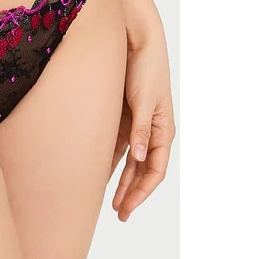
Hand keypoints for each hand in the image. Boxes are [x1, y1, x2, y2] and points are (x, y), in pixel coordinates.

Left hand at [110, 35, 175, 221]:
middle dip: (131, 193)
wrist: (134, 43)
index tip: (127, 208)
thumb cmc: (145, 69)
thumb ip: (140, 130)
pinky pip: (115, 145)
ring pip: (129, 161)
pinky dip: (108, 161)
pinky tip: (97, 173)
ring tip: (109, 201)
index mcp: (162, 130)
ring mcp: (134, 125)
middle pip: (142, 170)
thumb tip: (140, 159)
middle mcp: (149, 131)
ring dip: (120, 181)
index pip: (154, 170)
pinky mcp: (120, 116)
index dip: (142, 191)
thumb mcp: (143, 101)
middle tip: (119, 214)